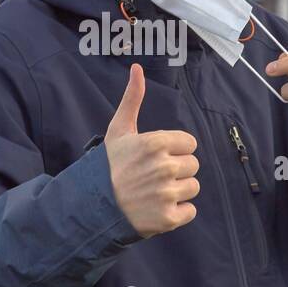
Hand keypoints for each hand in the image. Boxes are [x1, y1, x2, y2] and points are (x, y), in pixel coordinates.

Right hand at [104, 63, 200, 236]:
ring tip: (155, 192)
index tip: (155, 157)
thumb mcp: (119, 130)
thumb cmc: (109, 165)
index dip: (174, 150)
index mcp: (156, 143)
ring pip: (193, 187)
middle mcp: (164, 167)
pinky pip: (190, 211)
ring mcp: (166, 194)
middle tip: (153, 176)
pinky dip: (177, 213)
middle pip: (193, 165)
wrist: (94, 205)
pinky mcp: (168, 218)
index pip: (190, 143)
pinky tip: (157, 208)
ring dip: (178, 191)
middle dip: (177, 170)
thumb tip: (137, 68)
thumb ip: (132, 98)